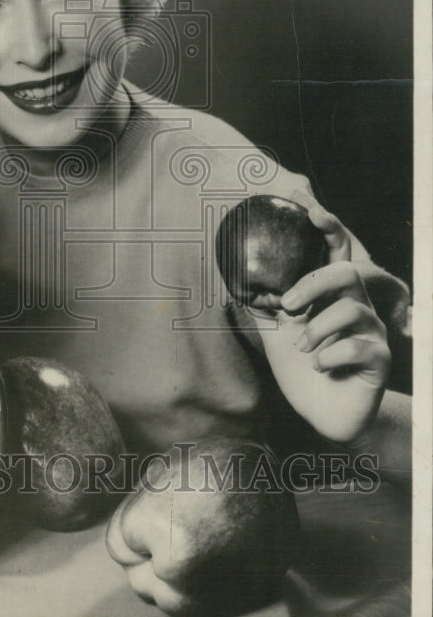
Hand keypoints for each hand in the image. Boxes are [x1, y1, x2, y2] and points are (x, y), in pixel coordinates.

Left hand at [260, 202, 390, 444]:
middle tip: (287, 305)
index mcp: (331, 295)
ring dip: (315, 331)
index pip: (334, 250)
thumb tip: (236, 279)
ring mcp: (372, 331)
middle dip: (313, 283)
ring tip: (302, 350)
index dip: (324, 223)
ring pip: (351, 309)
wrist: (322, 415)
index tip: (303, 201)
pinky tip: (321, 367)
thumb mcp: (275, 333)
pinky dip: (327, 358)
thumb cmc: (302, 369)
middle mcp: (356, 305)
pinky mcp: (380, 358)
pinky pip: (355, 347)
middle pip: (346, 271)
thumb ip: (263, 305)